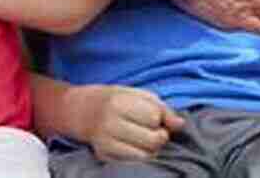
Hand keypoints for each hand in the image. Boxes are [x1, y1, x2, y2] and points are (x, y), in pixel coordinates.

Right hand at [68, 85, 182, 161]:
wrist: (78, 110)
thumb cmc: (113, 100)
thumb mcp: (136, 94)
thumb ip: (160, 108)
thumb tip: (180, 125)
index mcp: (118, 102)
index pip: (155, 117)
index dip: (157, 117)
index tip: (149, 115)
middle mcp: (110, 123)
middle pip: (153, 140)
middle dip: (158, 136)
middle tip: (151, 131)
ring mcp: (105, 142)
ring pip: (146, 156)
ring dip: (150, 150)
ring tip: (142, 140)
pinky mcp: (103, 156)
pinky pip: (133, 164)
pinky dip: (139, 158)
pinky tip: (133, 148)